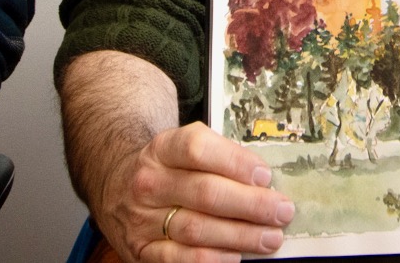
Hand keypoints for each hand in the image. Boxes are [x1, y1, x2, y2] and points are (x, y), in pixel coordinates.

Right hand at [101, 121, 293, 262]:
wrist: (118, 189)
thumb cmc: (167, 169)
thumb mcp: (182, 150)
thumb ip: (219, 158)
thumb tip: (265, 180)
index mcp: (162, 149)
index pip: (197, 148)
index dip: (235, 162)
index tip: (265, 175)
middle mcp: (149, 183)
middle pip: (204, 192)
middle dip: (250, 204)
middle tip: (281, 211)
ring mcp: (142, 219)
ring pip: (197, 228)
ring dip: (240, 235)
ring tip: (270, 237)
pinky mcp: (142, 249)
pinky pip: (180, 259)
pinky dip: (212, 259)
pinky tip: (236, 257)